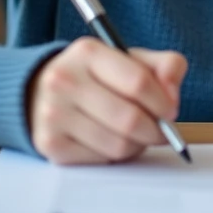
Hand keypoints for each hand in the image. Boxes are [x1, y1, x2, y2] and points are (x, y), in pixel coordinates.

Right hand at [28, 37, 186, 164]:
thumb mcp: (128, 59)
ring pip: (118, 145)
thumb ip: (164, 66)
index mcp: (87, 52)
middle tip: (160, 131)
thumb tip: (173, 95)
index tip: (171, 111)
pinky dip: (115, 156)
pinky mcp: (49, 144)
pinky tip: (111, 140)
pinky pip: (101, 160)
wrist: (39, 91)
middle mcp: (64, 80)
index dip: (163, 102)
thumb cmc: (93, 76)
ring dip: (136, 145)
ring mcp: (53, 113)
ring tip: (134, 134)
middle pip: (130, 119)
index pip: (138, 82)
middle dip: (155, 130)